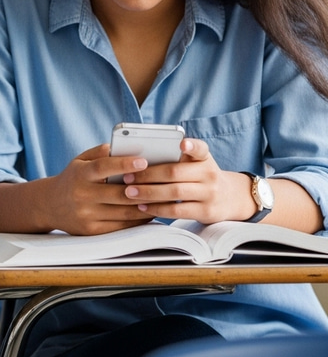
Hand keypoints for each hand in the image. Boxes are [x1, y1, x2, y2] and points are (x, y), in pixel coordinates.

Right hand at [35, 144, 157, 235]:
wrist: (51, 205)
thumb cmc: (73, 178)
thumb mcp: (81, 160)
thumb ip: (101, 153)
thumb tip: (127, 148)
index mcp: (79, 174)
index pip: (102, 168)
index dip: (123, 164)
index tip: (143, 160)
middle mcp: (82, 195)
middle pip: (119, 194)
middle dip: (144, 188)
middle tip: (163, 182)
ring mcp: (87, 215)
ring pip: (124, 212)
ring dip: (146, 206)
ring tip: (162, 197)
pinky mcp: (93, 231)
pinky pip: (122, 227)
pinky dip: (139, 220)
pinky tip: (149, 211)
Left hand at [120, 138, 254, 223]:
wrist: (229, 198)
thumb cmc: (200, 175)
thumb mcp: (196, 162)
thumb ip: (176, 157)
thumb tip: (138, 158)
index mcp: (204, 157)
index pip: (200, 148)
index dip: (191, 146)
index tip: (182, 144)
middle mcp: (209, 174)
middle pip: (174, 173)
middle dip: (147, 175)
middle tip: (127, 177)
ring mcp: (210, 194)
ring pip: (174, 192)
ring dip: (148, 193)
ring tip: (129, 192)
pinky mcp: (207, 212)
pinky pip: (178, 210)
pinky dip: (157, 209)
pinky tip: (142, 206)